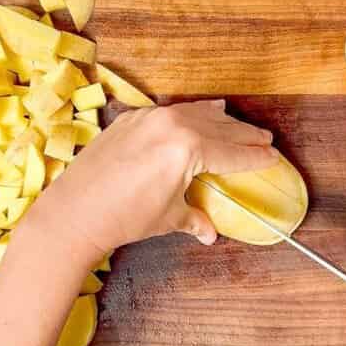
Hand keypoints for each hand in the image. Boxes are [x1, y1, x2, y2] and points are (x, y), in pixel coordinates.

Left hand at [27, 100, 279, 265]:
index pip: (232, 153)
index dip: (255, 158)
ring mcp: (151, 118)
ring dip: (222, 121)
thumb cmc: (124, 218)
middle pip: (221, 128)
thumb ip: (194, 218)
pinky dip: (192, 114)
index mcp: (189, 148)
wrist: (73, 212)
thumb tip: (209, 233)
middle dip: (245, 136)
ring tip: (239, 125)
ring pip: (198, 114)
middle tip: (265, 140)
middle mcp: (173, 125)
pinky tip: (203, 112)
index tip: (273, 157)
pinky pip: (173, 111)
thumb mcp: (167, 218)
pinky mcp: (132, 118)